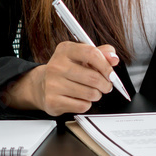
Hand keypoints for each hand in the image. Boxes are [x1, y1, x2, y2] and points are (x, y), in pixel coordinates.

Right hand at [3, 40, 119, 116]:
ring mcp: (53, 84)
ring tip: (92, 91)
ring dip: (96, 95)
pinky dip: (86, 104)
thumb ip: (100, 54)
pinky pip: (82, 106)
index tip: (111, 73)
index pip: (91, 54)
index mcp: (65, 50)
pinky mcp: (52, 101)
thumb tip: (113, 57)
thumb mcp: (81, 56)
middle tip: (106, 85)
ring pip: (89, 93)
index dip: (106, 65)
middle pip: (93, 77)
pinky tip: (80, 99)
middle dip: (105, 84)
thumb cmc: (66, 69)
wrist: (41, 85)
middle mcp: (57, 65)